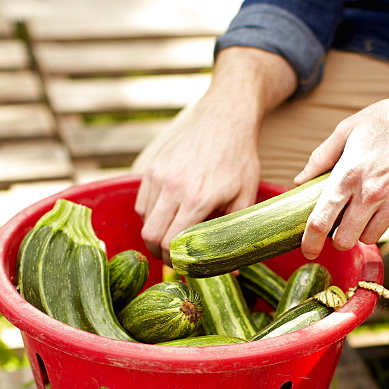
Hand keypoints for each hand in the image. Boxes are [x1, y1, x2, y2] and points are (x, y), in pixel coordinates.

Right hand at [133, 99, 259, 260]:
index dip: (176, 260)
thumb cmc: (239, 159)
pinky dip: (152, 213)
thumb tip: (235, 270)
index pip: (171, 243)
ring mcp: (159, 175)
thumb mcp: (245, 196)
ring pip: (144, 220)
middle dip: (161, 252)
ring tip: (174, 232)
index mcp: (197, 199)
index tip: (185, 264)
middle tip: (175, 256)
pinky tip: (170, 212)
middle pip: (151, 236)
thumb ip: (234, 232)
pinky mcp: (152, 167)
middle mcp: (173, 187)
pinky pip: (143, 201)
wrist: (225, 118)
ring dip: (156, 231)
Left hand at [295, 92, 388, 259]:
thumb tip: (300, 181)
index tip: (308, 250)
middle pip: (345, 239)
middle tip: (346, 222)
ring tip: (375, 205)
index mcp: (349, 174)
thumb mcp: (350, 129)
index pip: (320, 221)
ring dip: (368, 228)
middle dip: (341, 235)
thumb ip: (321, 157)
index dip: (310, 241)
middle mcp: (372, 193)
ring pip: (371, 238)